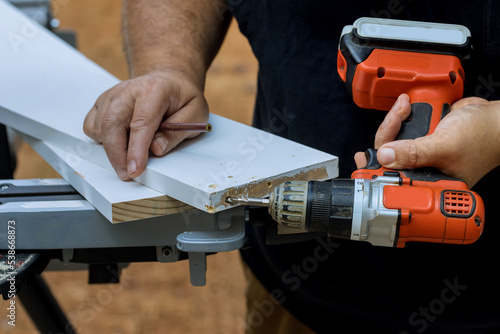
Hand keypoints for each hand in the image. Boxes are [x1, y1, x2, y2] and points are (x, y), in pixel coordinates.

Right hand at [83, 70, 208, 179]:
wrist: (168, 80)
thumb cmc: (181, 97)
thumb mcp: (195, 114)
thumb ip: (177, 132)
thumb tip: (156, 149)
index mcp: (155, 89)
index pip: (141, 123)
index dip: (136, 149)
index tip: (135, 169)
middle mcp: (129, 90)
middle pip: (112, 123)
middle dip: (117, 154)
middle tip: (127, 174)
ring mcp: (112, 95)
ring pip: (99, 126)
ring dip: (111, 148)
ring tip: (130, 154)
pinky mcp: (102, 102)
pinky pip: (91, 126)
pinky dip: (101, 140)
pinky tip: (120, 142)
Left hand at [354, 94, 499, 186]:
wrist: (495, 116)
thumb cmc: (481, 136)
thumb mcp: (444, 146)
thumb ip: (413, 153)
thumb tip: (385, 156)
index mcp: (426, 180)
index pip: (393, 176)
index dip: (376, 167)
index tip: (362, 157)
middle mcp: (421, 168)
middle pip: (388, 154)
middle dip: (388, 132)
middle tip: (397, 115)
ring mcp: (420, 151)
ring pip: (392, 138)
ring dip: (394, 119)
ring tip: (405, 106)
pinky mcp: (421, 136)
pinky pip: (401, 126)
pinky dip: (401, 114)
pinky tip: (406, 104)